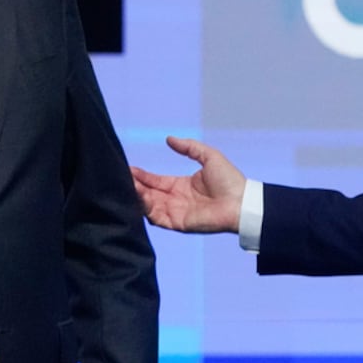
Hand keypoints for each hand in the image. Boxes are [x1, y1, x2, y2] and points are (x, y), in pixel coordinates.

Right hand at [131, 136, 245, 233]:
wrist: (241, 201)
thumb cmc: (229, 180)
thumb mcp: (208, 156)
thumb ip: (189, 147)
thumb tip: (169, 139)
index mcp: (181, 186)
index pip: (156, 181)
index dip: (142, 176)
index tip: (129, 169)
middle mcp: (176, 200)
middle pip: (149, 193)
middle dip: (135, 185)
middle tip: (122, 176)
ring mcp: (176, 212)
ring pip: (149, 206)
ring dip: (137, 196)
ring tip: (127, 184)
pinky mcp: (178, 223)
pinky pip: (157, 217)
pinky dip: (146, 208)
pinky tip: (140, 196)